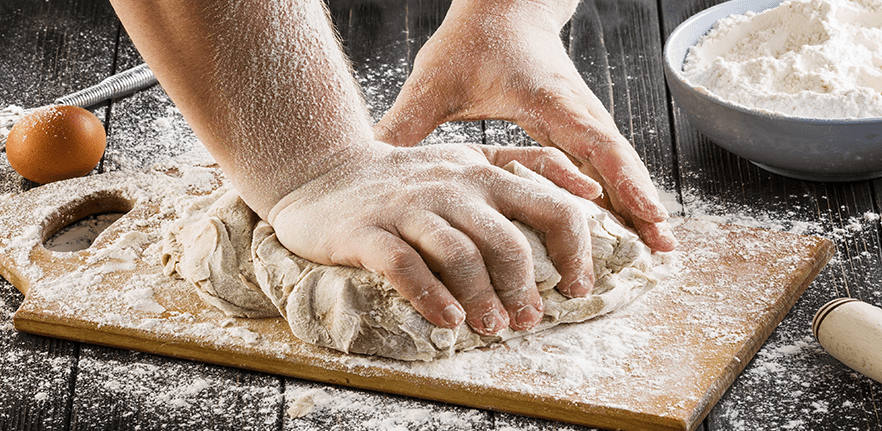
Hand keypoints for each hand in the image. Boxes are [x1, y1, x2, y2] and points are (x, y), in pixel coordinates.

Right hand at [267, 141, 601, 334]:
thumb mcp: (469, 158)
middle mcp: (452, 187)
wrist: (324, 170)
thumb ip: (526, 165)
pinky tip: (446, 319)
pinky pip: (405, 266)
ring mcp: (409, 208)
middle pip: (506, 241)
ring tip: (490, 326)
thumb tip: (590, 191)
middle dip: (523, 288)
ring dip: (481, 298)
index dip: (575, 251)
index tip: (576, 287)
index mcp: (484, 174)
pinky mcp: (369, 231)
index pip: (551, 206)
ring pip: (459, 255)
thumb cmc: (406, 177)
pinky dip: (430, 297)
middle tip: (526, 320)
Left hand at [375, 0, 676, 251]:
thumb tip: (371, 161)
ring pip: (618, 165)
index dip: (619, 179)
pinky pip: (605, 164)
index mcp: (549, 99)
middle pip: (619, 160)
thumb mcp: (436, 78)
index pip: (593, 142)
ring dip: (639, 203)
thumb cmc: (473, 39)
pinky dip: (621, 193)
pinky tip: (629, 225)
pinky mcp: (576, 126)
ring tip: (662, 248)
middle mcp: (576, 110)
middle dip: (643, 203)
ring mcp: (581, 118)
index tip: (642, 212)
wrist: (503, 8)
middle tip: (665, 247)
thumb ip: (407, 121)